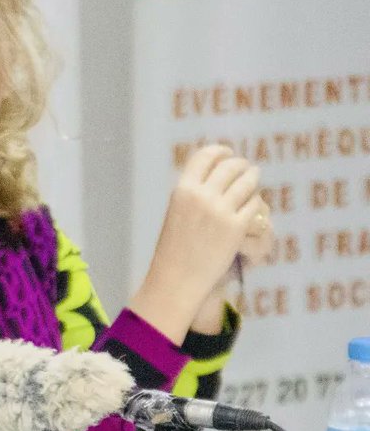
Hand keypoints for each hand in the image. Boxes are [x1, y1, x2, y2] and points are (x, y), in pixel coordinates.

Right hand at [130, 145, 265, 343]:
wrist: (176, 279)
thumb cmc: (174, 249)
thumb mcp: (177, 213)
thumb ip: (195, 193)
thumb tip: (220, 175)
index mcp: (182, 190)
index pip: (206, 156)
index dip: (221, 151)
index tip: (229, 153)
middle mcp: (201, 196)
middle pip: (231, 166)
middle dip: (241, 165)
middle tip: (246, 169)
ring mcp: (221, 211)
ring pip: (248, 182)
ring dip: (253, 179)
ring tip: (253, 180)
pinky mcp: (237, 227)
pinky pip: (255, 204)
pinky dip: (256, 204)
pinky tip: (253, 208)